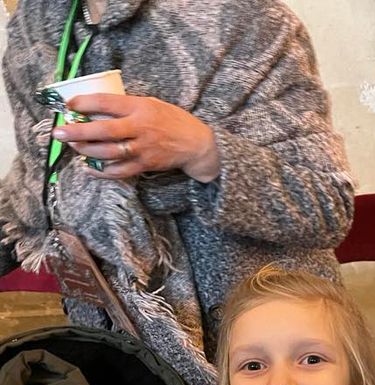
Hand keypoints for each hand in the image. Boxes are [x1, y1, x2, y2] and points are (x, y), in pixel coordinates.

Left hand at [52, 94, 219, 181]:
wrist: (197, 144)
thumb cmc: (172, 120)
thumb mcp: (151, 104)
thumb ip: (126, 106)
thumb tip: (96, 107)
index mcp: (140, 108)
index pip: (106, 102)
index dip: (84, 103)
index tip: (69, 104)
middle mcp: (140, 128)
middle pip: (103, 130)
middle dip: (77, 131)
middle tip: (59, 133)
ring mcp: (142, 149)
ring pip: (108, 152)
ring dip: (86, 151)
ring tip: (72, 147)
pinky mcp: (145, 165)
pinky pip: (119, 171)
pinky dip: (102, 172)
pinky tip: (89, 169)